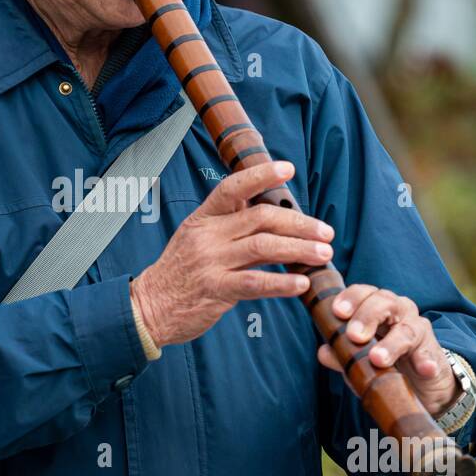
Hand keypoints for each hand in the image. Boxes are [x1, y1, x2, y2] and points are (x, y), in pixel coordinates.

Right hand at [130, 160, 334, 348]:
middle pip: (260, 217)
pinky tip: (301, 284)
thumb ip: (231, 224)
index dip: (261, 175)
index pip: (233, 187)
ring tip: (323, 255)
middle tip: (326, 232)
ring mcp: (210, 262)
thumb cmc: (180, 272)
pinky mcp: (215, 290)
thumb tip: (269, 209)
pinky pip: (255, 283)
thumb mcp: (197, 238)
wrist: (149, 307)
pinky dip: (282, 283)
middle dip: (299, 223)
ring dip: (298, 250)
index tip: (288, 168)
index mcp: (203, 218)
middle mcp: (207, 235)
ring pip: (263, 247)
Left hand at [317, 284, 457, 414]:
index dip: (351, 298)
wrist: (419, 387)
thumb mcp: (359, 361)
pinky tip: (424, 369)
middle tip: (355, 336)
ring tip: (378, 359)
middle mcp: (398, 312)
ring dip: (391, 343)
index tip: (338, 312)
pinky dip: (426, 360)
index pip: (364, 293)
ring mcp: (418, 330)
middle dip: (367, 316)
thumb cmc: (384, 364)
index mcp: (376, 308)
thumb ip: (342, 355)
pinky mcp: (433, 352)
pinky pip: (430, 353)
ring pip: (406, 328)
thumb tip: (324, 352)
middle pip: (384, 301)